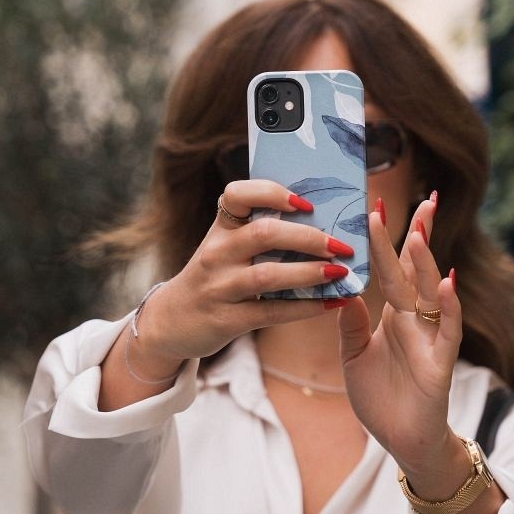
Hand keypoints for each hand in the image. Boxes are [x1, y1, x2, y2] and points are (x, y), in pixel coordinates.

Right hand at [138, 180, 355, 364]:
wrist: (172, 321)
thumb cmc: (215, 275)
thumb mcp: (226, 246)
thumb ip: (261, 230)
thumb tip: (323, 221)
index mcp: (222, 227)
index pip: (238, 194)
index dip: (272, 193)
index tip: (305, 202)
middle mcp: (217, 252)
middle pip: (264, 233)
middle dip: (308, 237)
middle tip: (341, 245)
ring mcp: (219, 286)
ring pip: (268, 274)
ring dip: (309, 272)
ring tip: (340, 273)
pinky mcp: (226, 319)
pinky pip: (271, 311)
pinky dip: (305, 307)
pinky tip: (332, 304)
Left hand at [336, 194, 462, 480]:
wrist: (401, 442)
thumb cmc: (381, 397)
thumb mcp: (353, 356)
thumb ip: (349, 322)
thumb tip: (340, 285)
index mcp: (394, 314)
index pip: (394, 268)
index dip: (388, 239)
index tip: (380, 205)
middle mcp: (415, 320)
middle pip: (417, 270)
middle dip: (420, 235)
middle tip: (424, 199)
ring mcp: (429, 339)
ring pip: (431, 294)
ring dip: (427, 263)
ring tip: (420, 232)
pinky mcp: (439, 364)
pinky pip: (447, 332)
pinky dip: (450, 308)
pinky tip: (449, 284)